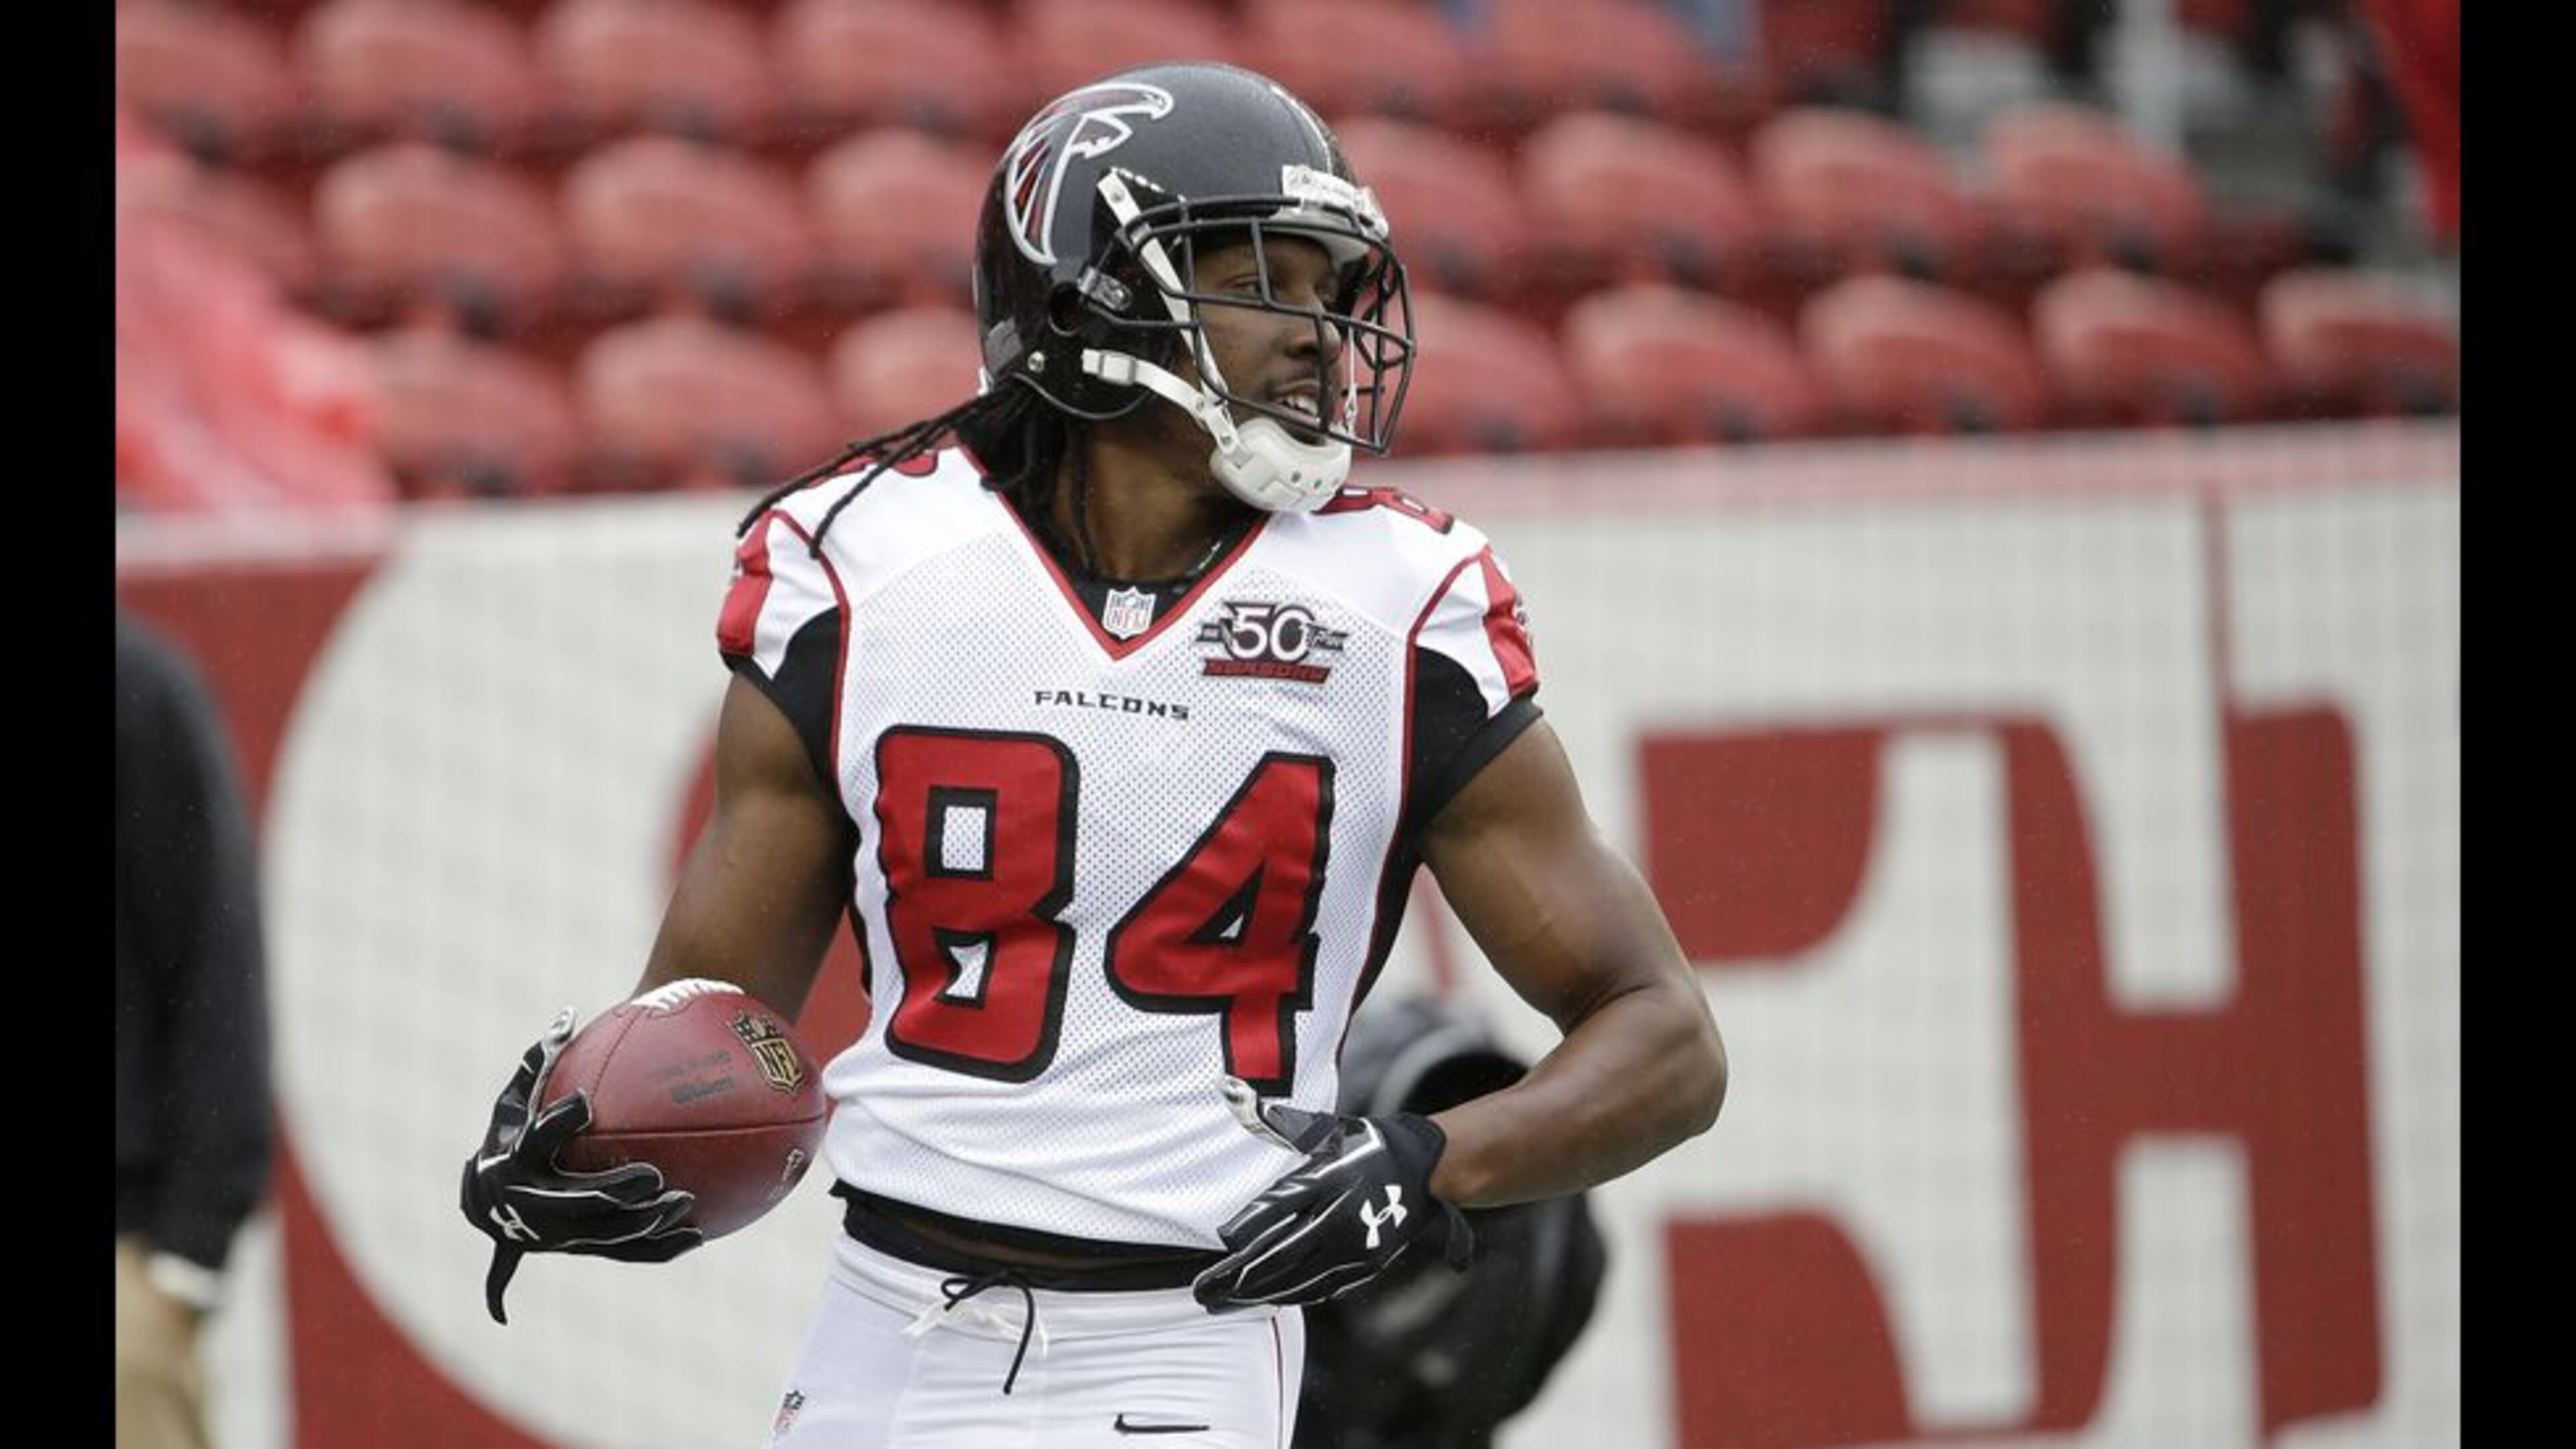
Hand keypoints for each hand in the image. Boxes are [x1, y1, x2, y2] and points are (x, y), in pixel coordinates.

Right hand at [459, 1009, 702, 1323]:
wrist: (486, 1205)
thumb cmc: (509, 1137)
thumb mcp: (514, 1102)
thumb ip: (540, 1062)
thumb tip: (569, 1013)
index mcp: (515, 1162)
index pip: (536, 1140)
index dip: (559, 1123)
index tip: (586, 1102)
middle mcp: (532, 1205)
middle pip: (574, 1202)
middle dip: (613, 1192)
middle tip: (653, 1175)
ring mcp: (554, 1237)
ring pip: (602, 1236)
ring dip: (644, 1225)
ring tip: (685, 1201)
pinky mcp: (579, 1249)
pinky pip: (623, 1254)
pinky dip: (659, 1249)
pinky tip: (698, 1235)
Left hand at [1192, 1076, 1473, 1311]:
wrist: (1424, 1171)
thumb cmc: (1365, 1146)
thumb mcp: (1328, 1129)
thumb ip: (1282, 1122)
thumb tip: (1236, 1094)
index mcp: (1329, 1177)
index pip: (1279, 1204)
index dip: (1249, 1224)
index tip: (1222, 1240)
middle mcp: (1340, 1215)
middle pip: (1280, 1251)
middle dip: (1237, 1275)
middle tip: (1204, 1290)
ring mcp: (1353, 1245)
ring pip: (1297, 1277)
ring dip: (1256, 1292)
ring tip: (1222, 1301)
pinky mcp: (1364, 1265)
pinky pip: (1320, 1286)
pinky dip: (1288, 1295)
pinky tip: (1261, 1300)